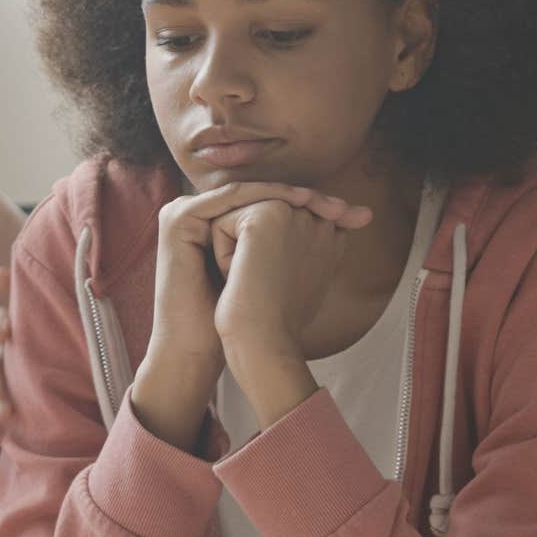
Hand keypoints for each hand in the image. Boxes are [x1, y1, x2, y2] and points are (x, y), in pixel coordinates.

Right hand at [132, 184, 368, 450]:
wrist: (214, 343)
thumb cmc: (251, 315)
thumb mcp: (282, 269)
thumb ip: (302, 240)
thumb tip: (356, 219)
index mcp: (218, 225)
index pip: (268, 204)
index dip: (312, 207)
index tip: (356, 217)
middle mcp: (201, 215)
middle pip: (261, 194)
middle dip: (309, 198)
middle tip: (348, 208)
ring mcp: (185, 213)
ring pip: (249, 193)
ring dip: (290, 193)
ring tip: (326, 203)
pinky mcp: (179, 219)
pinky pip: (230, 198)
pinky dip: (265, 197)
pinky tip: (299, 201)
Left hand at [213, 198, 355, 355]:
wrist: (266, 343)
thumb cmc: (275, 323)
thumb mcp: (294, 281)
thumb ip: (297, 251)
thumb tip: (273, 240)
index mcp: (331, 235)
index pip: (274, 229)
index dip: (262, 259)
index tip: (280, 291)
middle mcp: (319, 218)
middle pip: (252, 220)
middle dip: (248, 253)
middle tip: (267, 287)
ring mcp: (297, 213)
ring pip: (236, 220)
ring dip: (234, 254)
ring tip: (255, 281)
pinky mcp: (268, 214)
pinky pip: (220, 224)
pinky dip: (222, 255)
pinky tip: (241, 277)